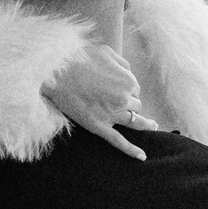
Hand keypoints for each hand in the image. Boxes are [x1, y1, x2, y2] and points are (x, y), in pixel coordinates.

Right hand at [45, 41, 154, 161]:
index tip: (116, 88)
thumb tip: (130, 73)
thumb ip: (122, 63)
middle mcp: (123, 99)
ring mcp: (112, 115)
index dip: (127, 89)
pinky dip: (132, 150)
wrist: (55, 72)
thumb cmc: (79, 58)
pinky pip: (119, 142)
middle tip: (119, 102)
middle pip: (135, 105)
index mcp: (128, 81)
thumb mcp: (106, 51)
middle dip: (130, 103)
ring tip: (152, 126)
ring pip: (134, 121)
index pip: (135, 89)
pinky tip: (142, 156)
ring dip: (143, 123)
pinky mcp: (98, 127)